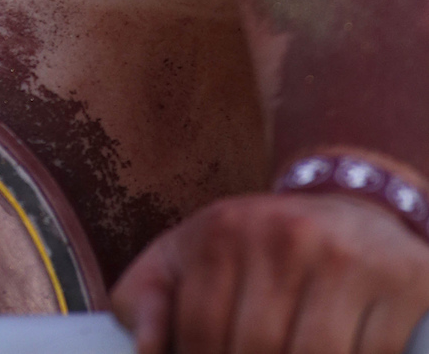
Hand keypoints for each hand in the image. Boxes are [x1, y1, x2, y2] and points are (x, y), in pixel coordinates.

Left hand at [113, 193, 428, 353]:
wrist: (351, 203)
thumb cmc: (259, 245)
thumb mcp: (194, 253)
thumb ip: (152, 295)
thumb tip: (144, 350)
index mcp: (225, 230)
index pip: (203, 331)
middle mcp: (283, 235)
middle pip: (257, 347)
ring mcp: (342, 257)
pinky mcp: (396, 280)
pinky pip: (370, 353)